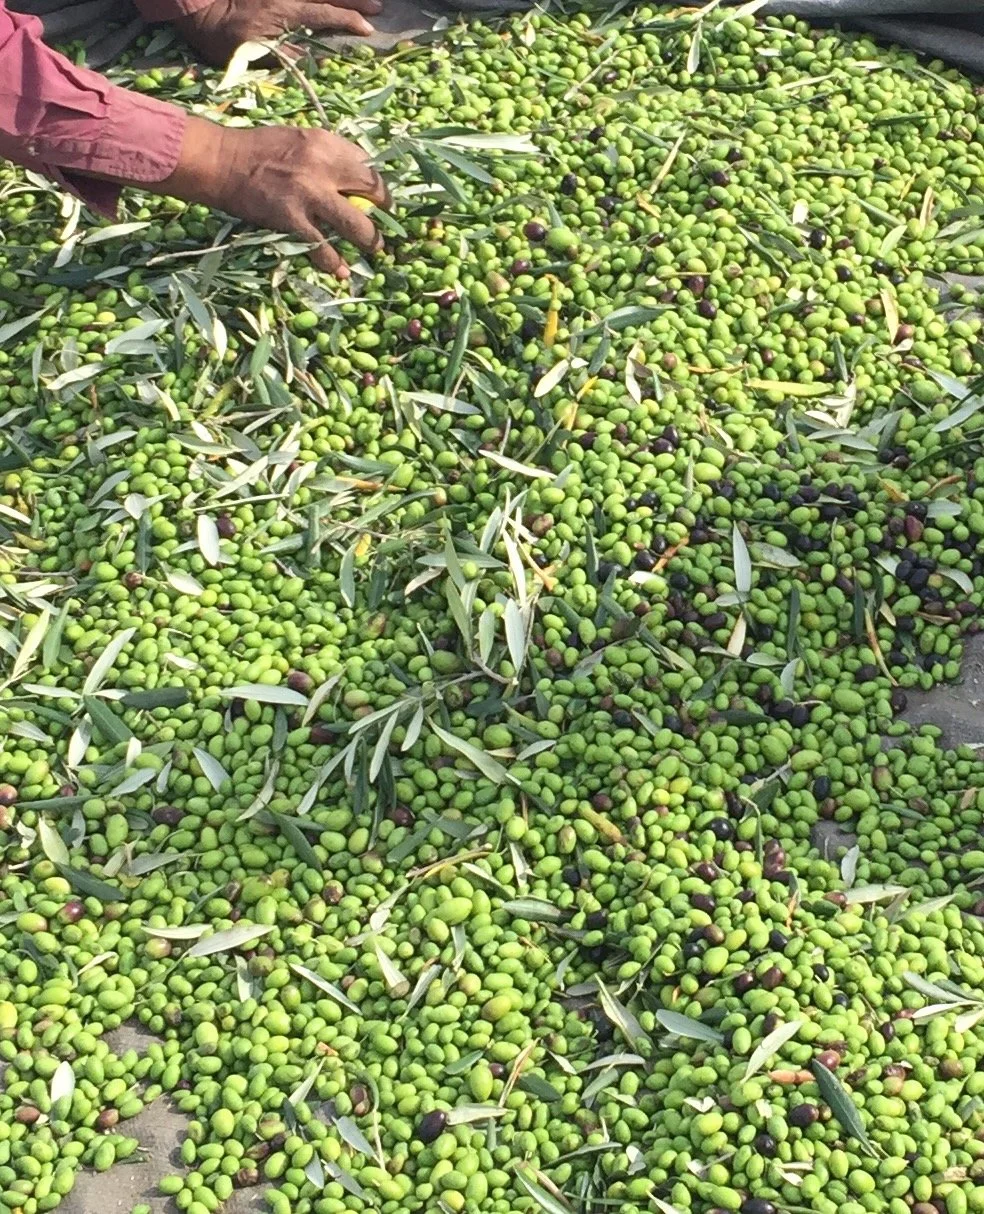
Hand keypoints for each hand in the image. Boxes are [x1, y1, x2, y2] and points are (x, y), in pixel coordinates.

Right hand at [160, 117, 390, 276]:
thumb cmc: (258, 150)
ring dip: (370, 241)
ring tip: (374, 249)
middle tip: (386, 223)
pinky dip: (334, 263)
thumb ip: (327, 156)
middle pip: (372, 192)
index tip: (380, 198)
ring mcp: (310, 195)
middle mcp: (324, 166)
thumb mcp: (299, 139)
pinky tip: (341, 271)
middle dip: (385, 210)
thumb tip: (354, 177)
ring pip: (356, 225)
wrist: (222, 162)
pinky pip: (323, 247)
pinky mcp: (293, 220)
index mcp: (326, 142)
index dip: (377, 185)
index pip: (367, 165)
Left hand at [175, 0, 380, 65]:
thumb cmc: (218, 36)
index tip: (367, 29)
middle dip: (354, 1)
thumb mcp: (248, 54)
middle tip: (379, 6)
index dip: (347, 21)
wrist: (191, 4)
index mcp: (284, 11)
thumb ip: (282, 55)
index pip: (323, 14)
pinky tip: (328, 0)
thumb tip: (313, 57)